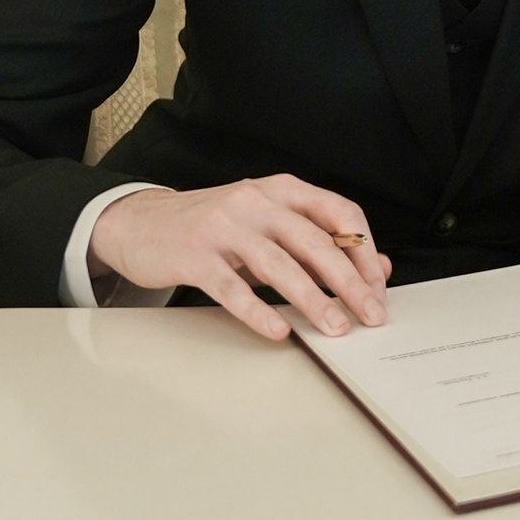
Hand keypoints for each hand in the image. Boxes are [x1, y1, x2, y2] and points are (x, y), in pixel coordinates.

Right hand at [87, 176, 390, 342]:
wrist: (140, 222)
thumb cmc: (213, 226)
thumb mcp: (268, 223)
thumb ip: (317, 241)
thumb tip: (376, 269)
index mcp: (282, 189)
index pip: (340, 212)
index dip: (365, 251)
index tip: (379, 287)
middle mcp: (256, 201)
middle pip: (315, 241)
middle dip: (349, 282)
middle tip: (371, 315)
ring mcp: (224, 227)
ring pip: (279, 264)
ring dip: (313, 300)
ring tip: (336, 328)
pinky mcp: (194, 256)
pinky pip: (232, 287)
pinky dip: (258, 311)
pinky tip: (279, 330)